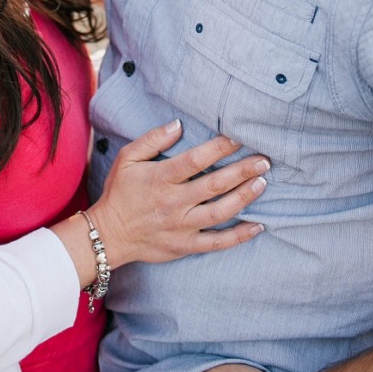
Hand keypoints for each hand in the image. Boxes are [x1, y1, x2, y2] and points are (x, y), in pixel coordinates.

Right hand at [88, 120, 267, 268]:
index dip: (220, 148)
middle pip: (214, 185)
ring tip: (262, 183)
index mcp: (161, 179)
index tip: (239, 137)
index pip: (196, 160)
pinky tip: (258, 226)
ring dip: (244, 197)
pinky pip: (217, 243)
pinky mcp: (185, 246)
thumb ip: (152, 140)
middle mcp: (174, 203)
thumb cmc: (120, 192)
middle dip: (242, 171)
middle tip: (264, 160)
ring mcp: (181, 227)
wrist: (108, 235)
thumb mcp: (127, 158)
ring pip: (220, 212)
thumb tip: (178, 124)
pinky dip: (239, 236)